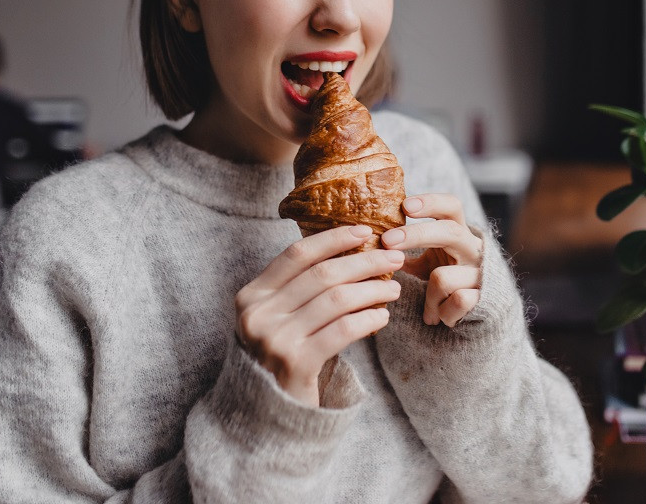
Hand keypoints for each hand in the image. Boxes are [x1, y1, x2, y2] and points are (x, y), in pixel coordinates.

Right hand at [235, 224, 403, 406]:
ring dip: (372, 290)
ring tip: (393, 289)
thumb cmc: (282, 356)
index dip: (333, 239)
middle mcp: (258, 314)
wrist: (267, 414)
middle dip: (364, 262)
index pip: (297, 255)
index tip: (366, 231)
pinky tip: (382, 316)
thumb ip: (300, 288)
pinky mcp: (296, 364)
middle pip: (322, 275)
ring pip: (336, 300)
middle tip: (393, 259)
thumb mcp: (278, 317)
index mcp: (252, 295)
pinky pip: (343, 330)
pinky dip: (368, 319)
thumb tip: (353, 250)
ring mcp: (275, 339)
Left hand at [381, 194, 482, 326]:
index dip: (430, 202)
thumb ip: (405, 249)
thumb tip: (366, 239)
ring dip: (428, 296)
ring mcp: (480, 272)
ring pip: (442, 278)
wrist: (474, 312)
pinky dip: (441, 312)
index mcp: (458, 233)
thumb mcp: (427, 260)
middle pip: (449, 231)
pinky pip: (456, 302)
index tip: (405, 206)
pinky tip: (439, 317)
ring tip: (427, 309)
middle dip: (415, 235)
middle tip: (387, 241)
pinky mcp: (484, 297)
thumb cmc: (444, 279)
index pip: (451, 206)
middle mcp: (473, 248)